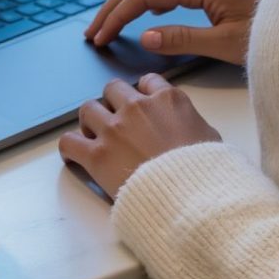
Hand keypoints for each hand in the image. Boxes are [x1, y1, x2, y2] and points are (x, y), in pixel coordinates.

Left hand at [57, 73, 221, 200]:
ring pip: (87, 109)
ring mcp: (114, 128)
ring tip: (94, 137)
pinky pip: (69, 141)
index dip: (142, 94)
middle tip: (116, 122)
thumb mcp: (210, 137)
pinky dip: (69, 147)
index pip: (148, 81)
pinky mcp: (97, 154)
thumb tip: (187, 128)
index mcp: (167, 99)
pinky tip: (74, 155)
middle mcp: (137, 107)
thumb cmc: (205, 171)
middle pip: (112, 89)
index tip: (142, 106)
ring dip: (90, 122)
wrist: (190, 197)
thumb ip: (192, 122)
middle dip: (112, 103)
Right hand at [83, 0, 267, 67]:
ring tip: (107, 25)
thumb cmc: (271, 36)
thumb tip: (143, 37)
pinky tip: (140, 16)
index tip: (100, 37)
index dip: (118, 15)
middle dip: (113, 6)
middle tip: (92, 32)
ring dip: (127, 1)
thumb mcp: (226, 44)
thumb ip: (183, 39)